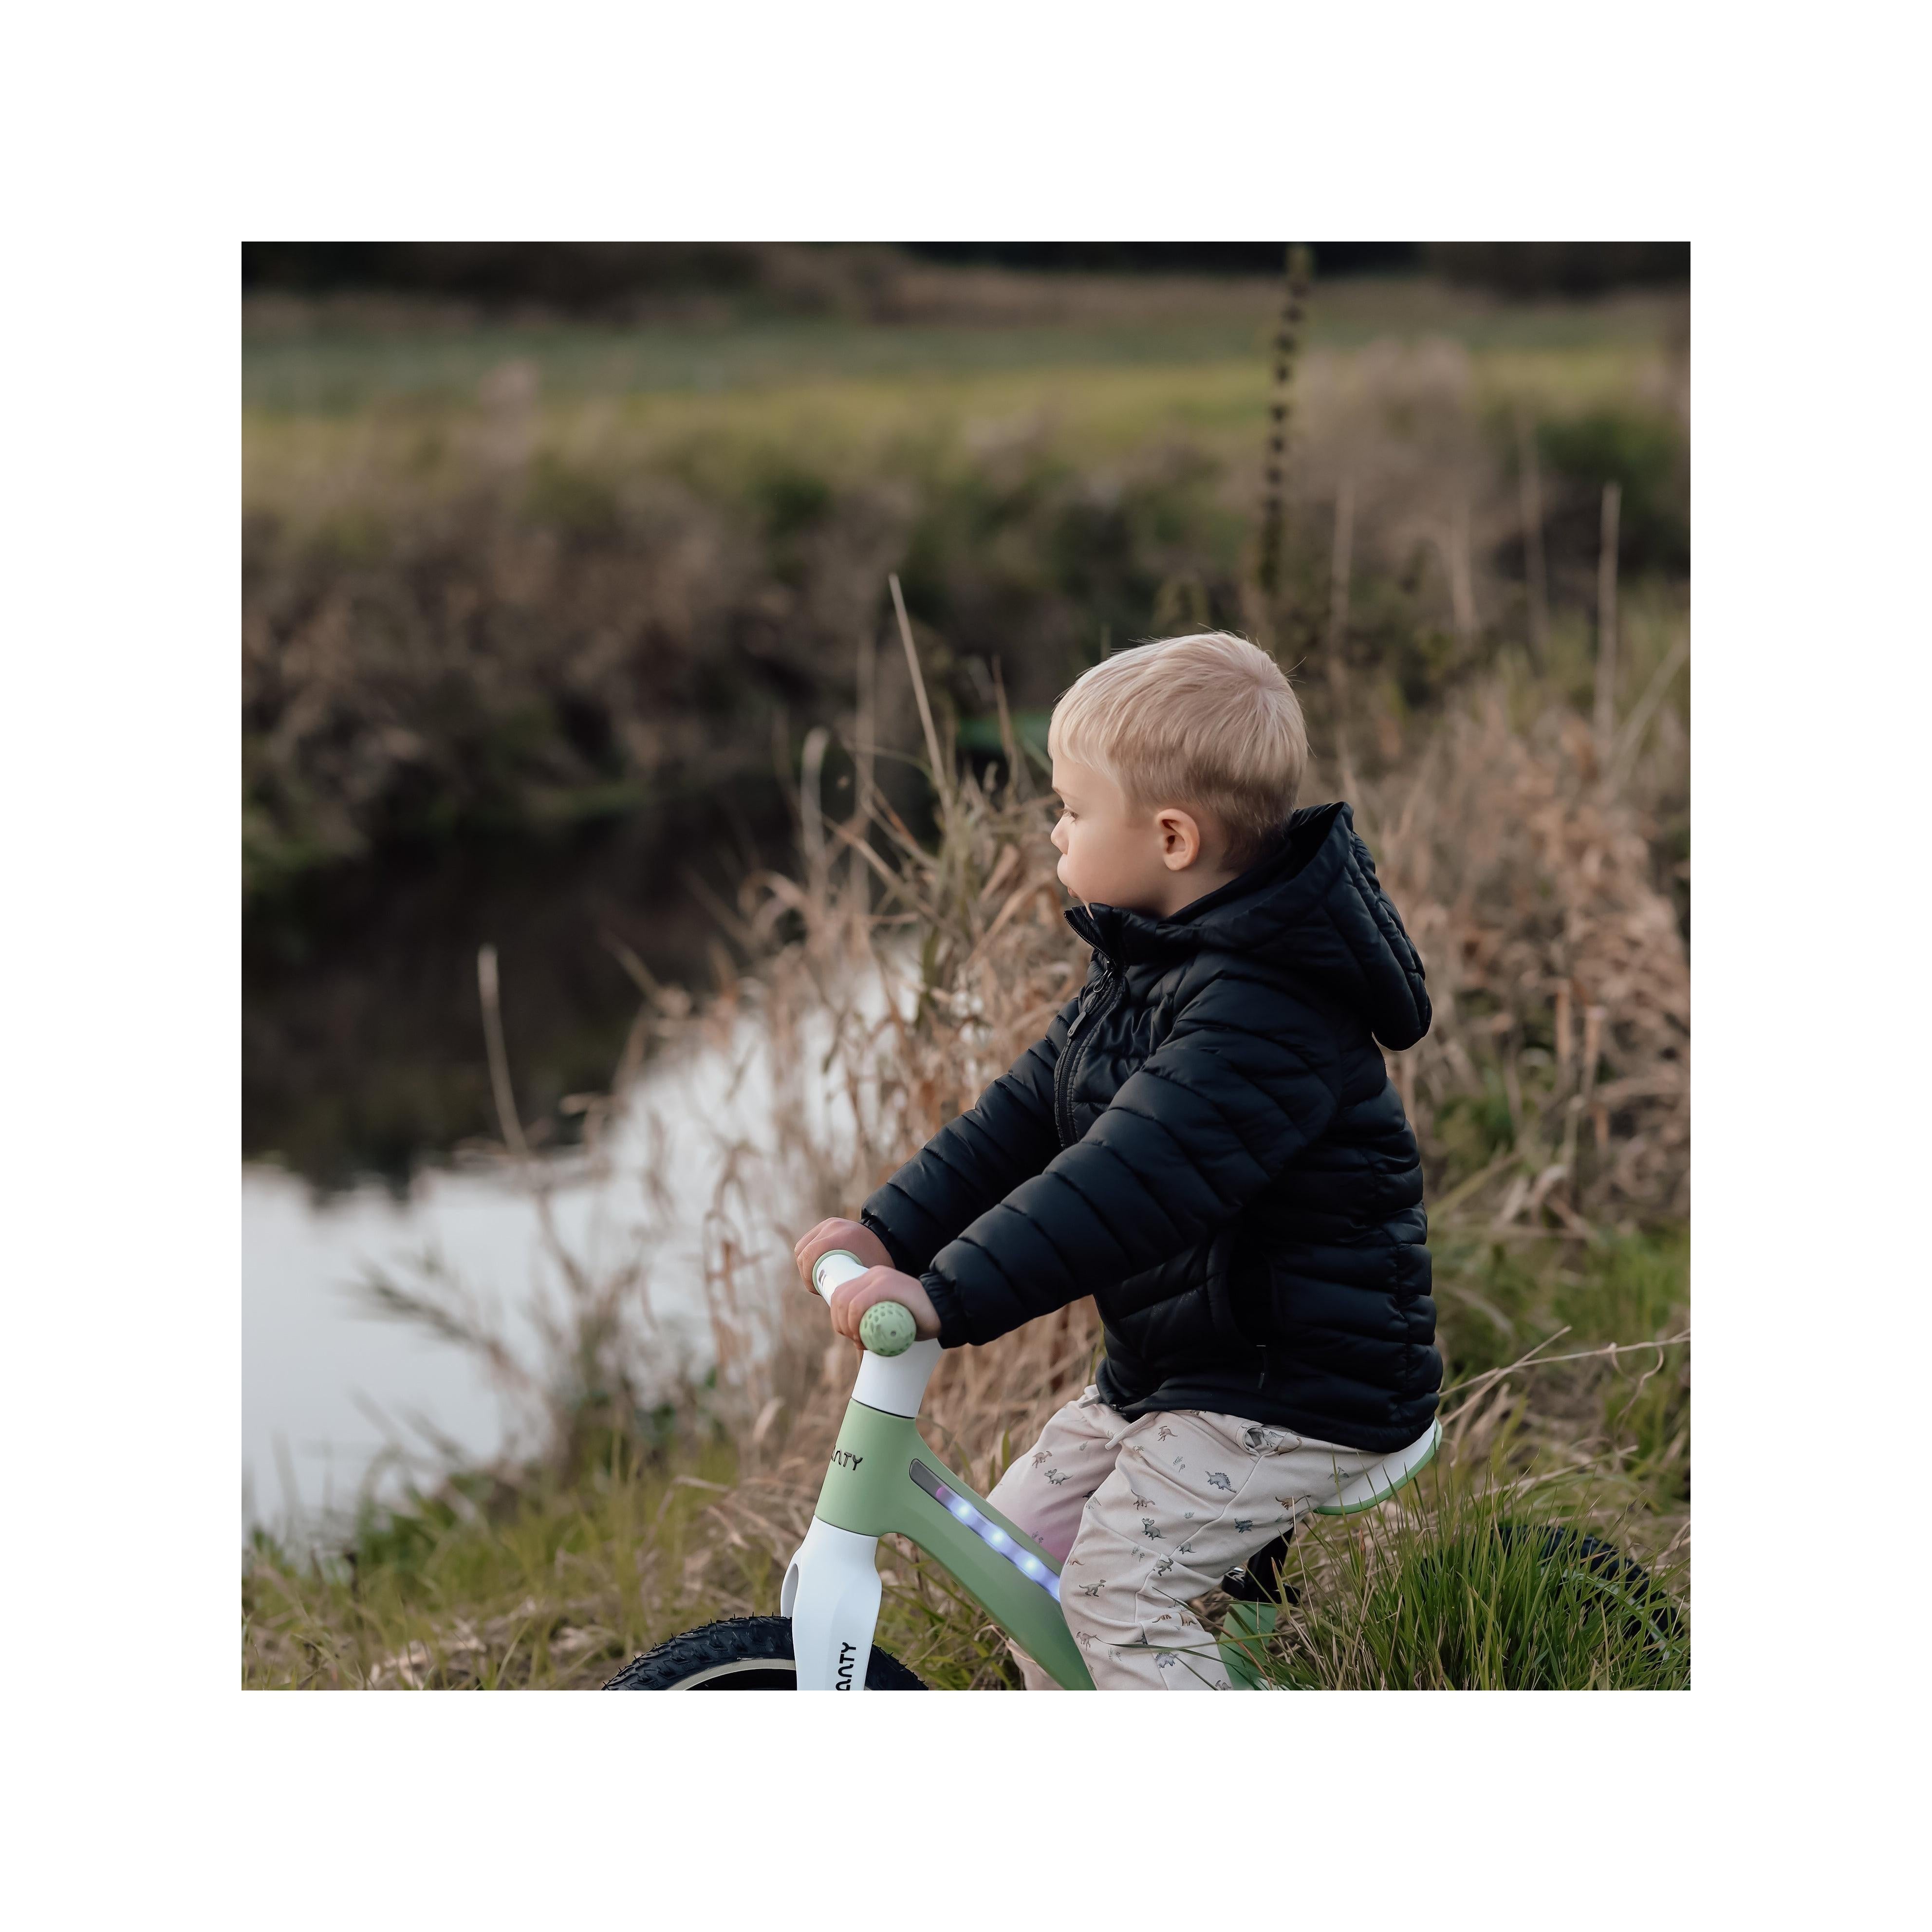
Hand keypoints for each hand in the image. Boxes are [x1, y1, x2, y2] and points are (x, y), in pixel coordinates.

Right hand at [793, 1217, 891, 1292]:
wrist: (888, 1238)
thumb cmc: (879, 1259)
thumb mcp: (869, 1274)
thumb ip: (859, 1290)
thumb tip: (850, 1323)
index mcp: (842, 1236)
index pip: (810, 1254)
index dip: (807, 1276)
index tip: (816, 1290)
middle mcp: (833, 1226)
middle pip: (804, 1252)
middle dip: (805, 1273)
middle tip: (816, 1287)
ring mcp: (829, 1223)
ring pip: (802, 1246)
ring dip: (804, 1264)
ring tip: (815, 1278)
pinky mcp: (827, 1225)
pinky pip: (807, 1241)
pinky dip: (806, 1254)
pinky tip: (813, 1266)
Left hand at [821, 1265, 941, 1346]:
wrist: (945, 1311)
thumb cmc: (920, 1320)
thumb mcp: (890, 1318)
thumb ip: (873, 1320)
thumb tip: (854, 1336)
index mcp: (871, 1280)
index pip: (841, 1296)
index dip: (839, 1319)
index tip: (852, 1336)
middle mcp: (873, 1274)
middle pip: (839, 1298)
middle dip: (841, 1324)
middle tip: (857, 1341)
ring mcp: (879, 1277)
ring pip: (846, 1302)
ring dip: (848, 1326)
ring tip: (863, 1341)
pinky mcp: (887, 1284)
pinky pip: (858, 1304)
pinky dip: (855, 1322)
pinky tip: (865, 1335)